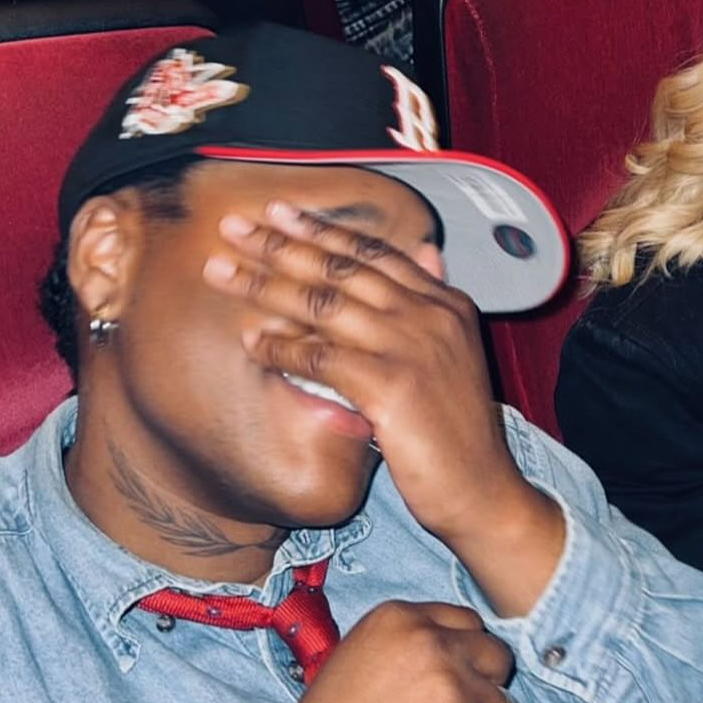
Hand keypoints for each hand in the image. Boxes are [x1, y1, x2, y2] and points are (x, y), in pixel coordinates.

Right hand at [187, 601, 514, 702]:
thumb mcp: (352, 667)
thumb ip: (406, 651)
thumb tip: (457, 655)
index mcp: (398, 620)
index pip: (467, 621)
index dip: (463, 653)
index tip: (450, 679)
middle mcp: (432, 647)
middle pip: (495, 655)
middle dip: (482, 687)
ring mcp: (456, 696)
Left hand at [206, 202, 527, 545]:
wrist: (482, 489)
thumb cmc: (460, 432)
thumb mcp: (456, 352)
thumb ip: (435, 300)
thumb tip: (426, 250)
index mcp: (447, 303)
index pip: (374, 252)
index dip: (322, 229)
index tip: (278, 213)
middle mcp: (432, 315)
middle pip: (342, 267)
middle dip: (280, 243)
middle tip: (233, 227)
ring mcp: (412, 347)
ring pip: (323, 303)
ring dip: (264, 284)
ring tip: (220, 272)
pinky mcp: (391, 385)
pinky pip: (319, 356)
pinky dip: (280, 347)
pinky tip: (250, 341)